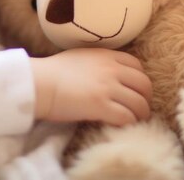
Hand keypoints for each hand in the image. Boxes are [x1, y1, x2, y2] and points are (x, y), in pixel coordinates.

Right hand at [30, 48, 151, 125]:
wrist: (38, 83)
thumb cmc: (53, 72)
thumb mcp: (81, 57)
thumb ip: (98, 62)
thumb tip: (105, 72)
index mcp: (107, 56)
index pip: (137, 66)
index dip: (139, 80)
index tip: (134, 90)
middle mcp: (112, 70)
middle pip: (144, 84)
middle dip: (145, 98)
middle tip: (139, 108)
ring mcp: (108, 88)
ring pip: (139, 103)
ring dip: (140, 114)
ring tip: (134, 121)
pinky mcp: (101, 106)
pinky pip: (127, 117)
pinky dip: (128, 124)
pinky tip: (121, 127)